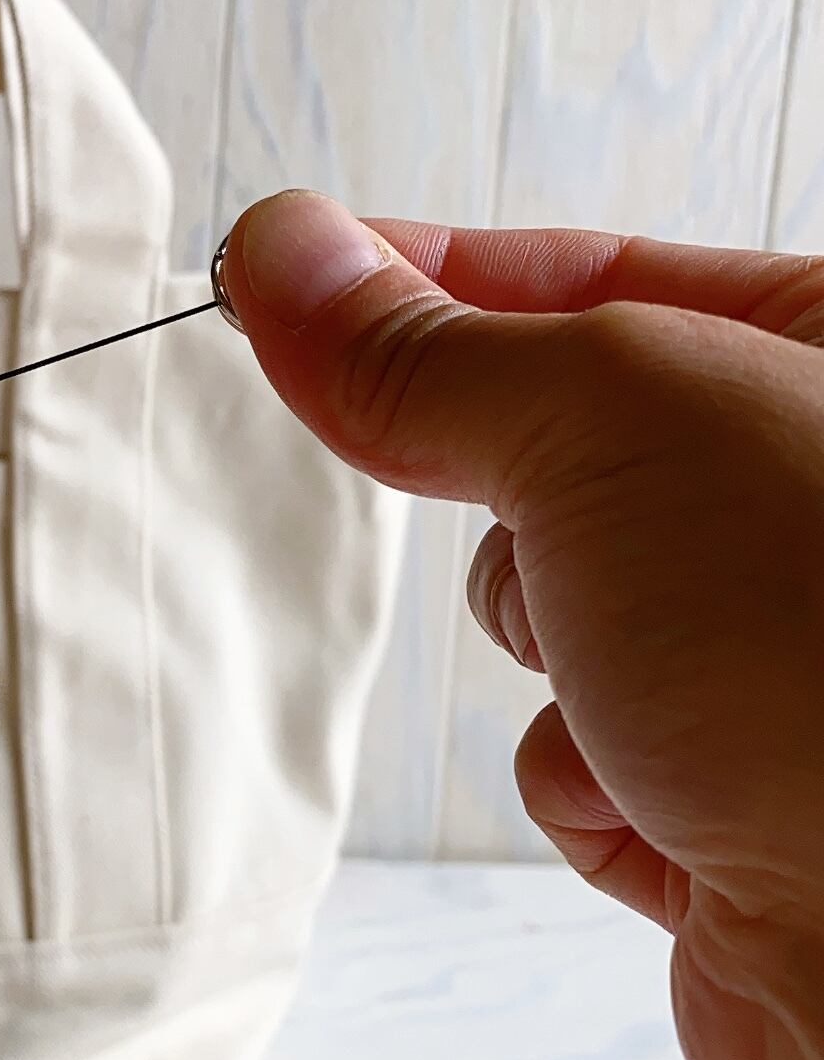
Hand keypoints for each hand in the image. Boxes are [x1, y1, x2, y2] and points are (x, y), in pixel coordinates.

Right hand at [219, 190, 823, 1059]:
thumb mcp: (612, 423)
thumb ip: (432, 347)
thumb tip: (289, 257)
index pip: (607, 276)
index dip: (434, 275)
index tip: (294, 277)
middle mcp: (818, 513)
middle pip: (565, 453)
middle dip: (522, 508)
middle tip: (531, 517)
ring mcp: (783, 660)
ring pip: (554, 612)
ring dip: (554, 654)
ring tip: (644, 691)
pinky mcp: (738, 801)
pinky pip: (573, 755)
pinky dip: (583, 781)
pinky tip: (661, 802)